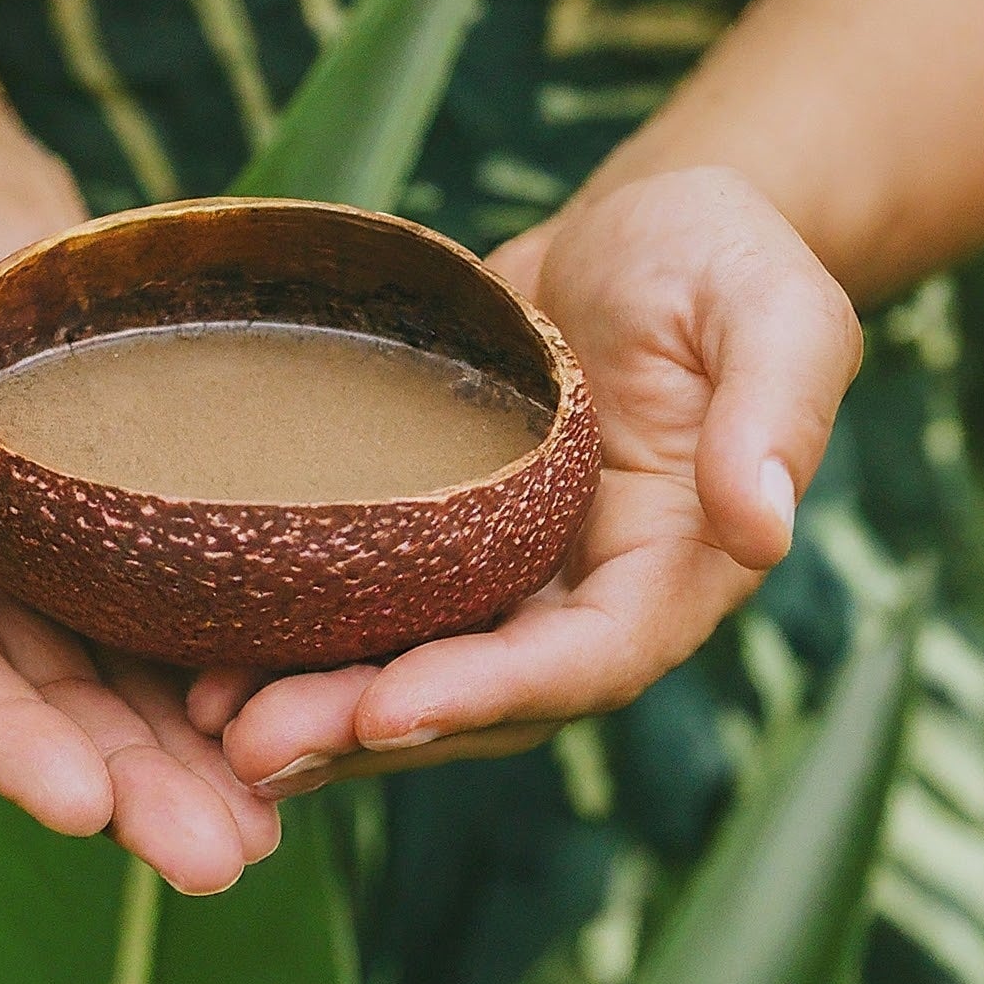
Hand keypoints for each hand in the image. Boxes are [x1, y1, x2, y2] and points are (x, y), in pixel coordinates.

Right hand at [0, 174, 279, 893]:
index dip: (6, 742)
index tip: (79, 810)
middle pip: (56, 707)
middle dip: (131, 790)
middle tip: (219, 861)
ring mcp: (69, 567)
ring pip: (133, 685)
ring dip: (197, 765)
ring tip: (271, 833)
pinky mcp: (144, 531)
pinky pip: (192, 613)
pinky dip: (239, 674)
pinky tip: (305, 721)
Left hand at [191, 169, 863, 797]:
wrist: (635, 235)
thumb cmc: (717, 259)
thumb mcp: (772, 310)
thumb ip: (775, 412)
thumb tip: (764, 523)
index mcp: (669, 567)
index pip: (582, 661)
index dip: (488, 695)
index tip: (385, 711)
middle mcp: (580, 596)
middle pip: (477, 697)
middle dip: (367, 730)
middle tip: (251, 748)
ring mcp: (505, 575)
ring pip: (410, 669)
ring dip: (316, 710)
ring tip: (207, 723)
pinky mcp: (440, 537)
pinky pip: (371, 604)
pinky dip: (299, 639)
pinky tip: (207, 654)